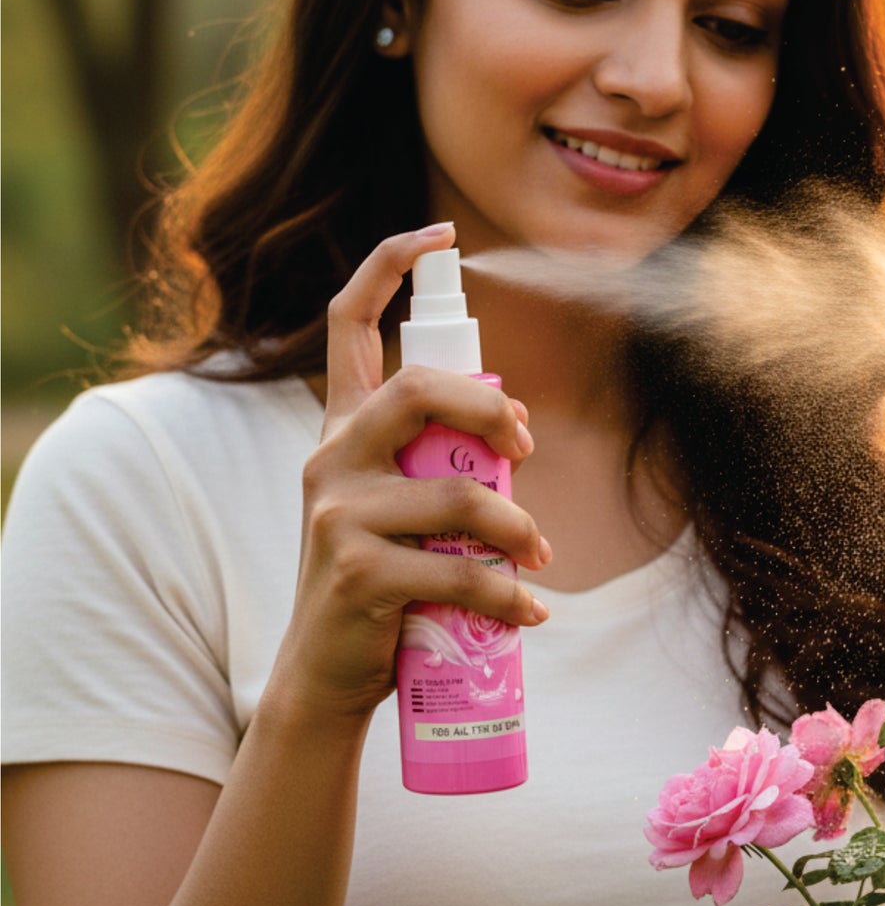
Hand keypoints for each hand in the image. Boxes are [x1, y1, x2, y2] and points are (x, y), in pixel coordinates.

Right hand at [272, 224, 550, 720]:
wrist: (325, 672)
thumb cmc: (383, 579)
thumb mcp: (397, 503)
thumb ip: (437, 457)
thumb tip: (519, 435)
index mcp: (344, 428)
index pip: (348, 323)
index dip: (388, 266)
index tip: (439, 233)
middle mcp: (331, 456)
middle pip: (418, 387)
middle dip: (493, 409)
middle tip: (528, 448)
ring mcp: (338, 512)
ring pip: (459, 492)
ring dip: (518, 528)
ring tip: (539, 557)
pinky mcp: (357, 572)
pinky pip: (460, 571)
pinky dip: (508, 595)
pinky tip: (526, 611)